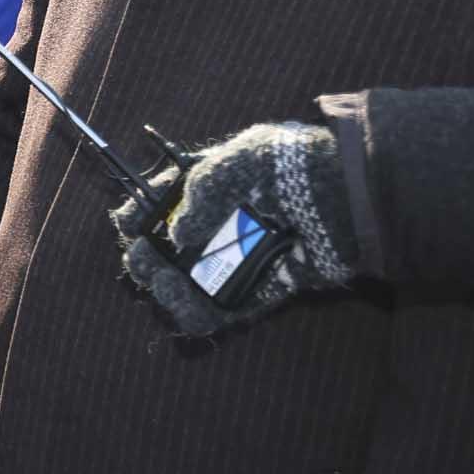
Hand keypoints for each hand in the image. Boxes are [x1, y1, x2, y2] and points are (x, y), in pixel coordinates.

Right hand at [112, 120, 353, 337]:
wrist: (347, 193)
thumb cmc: (290, 165)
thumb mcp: (239, 160)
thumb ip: (201, 191)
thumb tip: (178, 232)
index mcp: (206, 185)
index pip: (157, 201)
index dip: (137, 214)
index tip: (126, 225)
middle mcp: (219, 223)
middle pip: (167, 246)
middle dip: (147, 256)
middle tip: (143, 264)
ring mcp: (240, 256)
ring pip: (191, 280)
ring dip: (169, 287)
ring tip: (163, 287)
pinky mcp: (265, 286)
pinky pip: (228, 306)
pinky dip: (203, 313)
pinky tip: (187, 310)